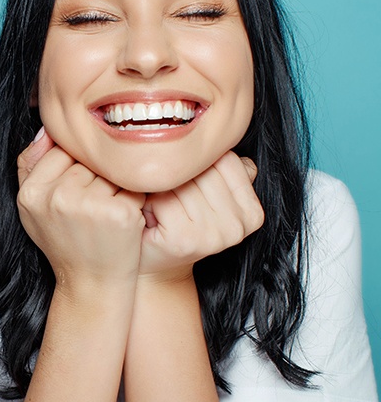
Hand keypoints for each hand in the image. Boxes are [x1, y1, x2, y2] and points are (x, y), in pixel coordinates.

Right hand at [17, 128, 145, 289]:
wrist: (90, 284)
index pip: (61, 149)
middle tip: (92, 209)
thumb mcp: (33, 208)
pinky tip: (122, 219)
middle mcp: (58, 197)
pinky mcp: (120, 214)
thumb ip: (30, 165)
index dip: (75, 169)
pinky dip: (134, 199)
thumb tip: (47, 128)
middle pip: (89, 159)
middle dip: (95, 177)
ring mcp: (90, 205)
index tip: (79, 191)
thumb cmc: (65, 242)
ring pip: (112, 170)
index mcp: (32, 193)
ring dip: (115, 186)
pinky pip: (133, 185)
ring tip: (105, 214)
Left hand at [139, 151, 263, 278]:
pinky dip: (149, 202)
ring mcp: (215, 235)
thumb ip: (224, 170)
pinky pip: (163, 198)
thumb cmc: (177, 223)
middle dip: (178, 176)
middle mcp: (240, 226)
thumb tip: (227, 136)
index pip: (225, 160)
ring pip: (182, 182)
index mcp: (252, 212)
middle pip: (202, 170)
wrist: (155, 264)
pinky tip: (151, 215)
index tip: (187, 184)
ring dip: (161, 189)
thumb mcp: (208, 195)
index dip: (196, 165)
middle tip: (168, 196)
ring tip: (159, 205)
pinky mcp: (187, 239)